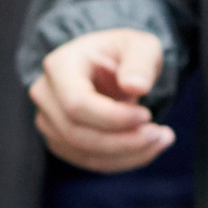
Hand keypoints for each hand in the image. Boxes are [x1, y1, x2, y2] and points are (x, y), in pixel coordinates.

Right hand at [30, 29, 171, 171]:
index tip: (147, 116)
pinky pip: (90, 161)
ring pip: (85, 153)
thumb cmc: (124, 53)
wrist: (109, 66)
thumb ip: (140, 62)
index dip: (113, 118)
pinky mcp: (59, 141)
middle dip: (124, 141)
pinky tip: (147, 147)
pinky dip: (122, 160)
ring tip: (161, 139)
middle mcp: (46, 95)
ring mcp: (48, 121)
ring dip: (128, 154)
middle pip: (78, 134)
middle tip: (160, 134)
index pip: (77, 104)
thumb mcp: (140, 46)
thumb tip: (135, 86)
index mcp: (60, 65)